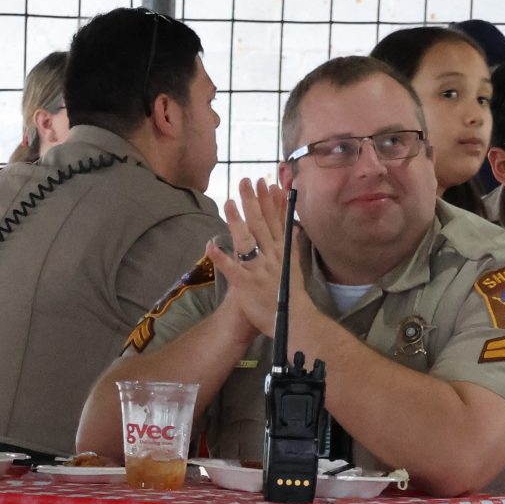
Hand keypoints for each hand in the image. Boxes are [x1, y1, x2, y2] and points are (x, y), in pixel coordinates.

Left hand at [206, 177, 292, 336]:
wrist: (294, 322)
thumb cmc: (290, 294)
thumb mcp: (294, 264)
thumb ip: (292, 243)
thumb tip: (293, 224)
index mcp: (282, 251)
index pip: (275, 220)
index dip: (269, 200)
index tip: (264, 181)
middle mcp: (272, 256)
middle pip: (261, 224)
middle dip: (252, 201)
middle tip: (244, 181)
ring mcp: (259, 269)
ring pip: (247, 241)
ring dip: (237, 221)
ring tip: (229, 202)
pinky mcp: (247, 285)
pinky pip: (232, 269)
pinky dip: (221, 258)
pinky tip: (210, 246)